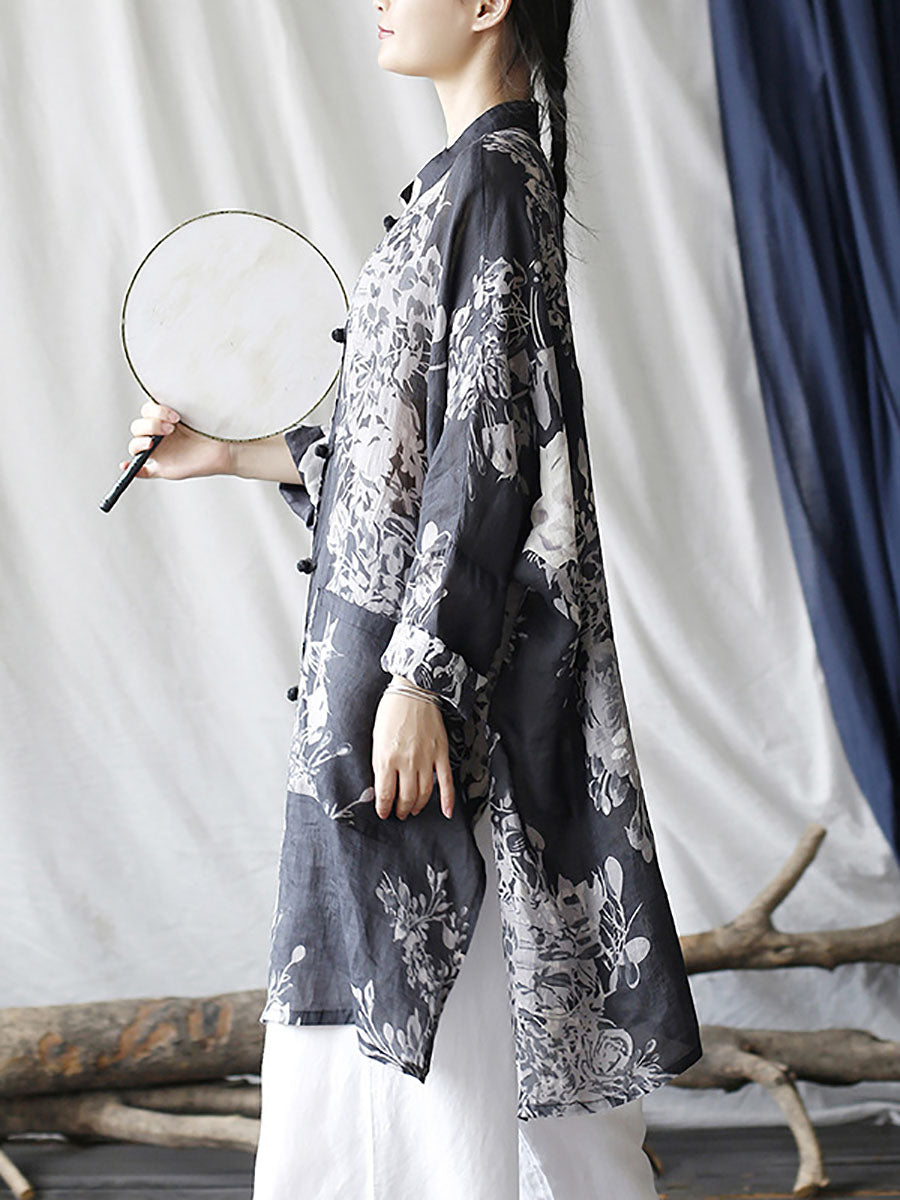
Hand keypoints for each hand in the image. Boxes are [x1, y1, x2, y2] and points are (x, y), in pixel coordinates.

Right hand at [122, 400, 232, 479]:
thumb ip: (185, 402)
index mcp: (164, 418)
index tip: (175, 416)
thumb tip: (180, 381)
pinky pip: (141, 471)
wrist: (225, 449)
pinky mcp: (163, 468)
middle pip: (137, 427)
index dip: (155, 411)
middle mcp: (158, 434)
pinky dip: (131, 470)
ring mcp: (159, 452)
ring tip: (153, 444)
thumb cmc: (213, 429)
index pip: (146, 411)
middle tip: (171, 429)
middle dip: (150, 426)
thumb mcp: (199, 412)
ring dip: (139, 443)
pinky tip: (126, 466)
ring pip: (135, 445)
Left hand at [371, 686, 454, 820]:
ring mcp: (426, 759)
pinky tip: (446, 812)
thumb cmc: (391, 710)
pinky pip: (446, 782)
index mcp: (386, 758)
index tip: (383, 813)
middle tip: (399, 814)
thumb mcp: (376, 738)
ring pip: (424, 794)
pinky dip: (447, 800)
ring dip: (418, 806)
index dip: (383, 808)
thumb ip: (379, 763)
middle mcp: (407, 762)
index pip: (385, 794)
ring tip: (413, 810)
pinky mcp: (441, 754)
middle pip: (406, 798)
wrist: (414, 690)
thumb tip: (380, 785)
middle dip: (401, 810)